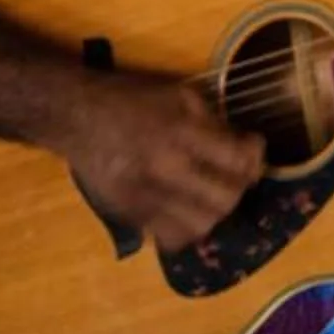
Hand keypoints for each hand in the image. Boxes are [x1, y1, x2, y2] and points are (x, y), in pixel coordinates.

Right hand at [52, 69, 264, 253]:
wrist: (77, 119)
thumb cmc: (131, 100)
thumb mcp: (179, 94)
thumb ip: (214, 122)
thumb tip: (243, 147)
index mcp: (179, 133)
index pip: (236, 160)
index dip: (255, 154)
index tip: (253, 145)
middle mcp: (164, 171)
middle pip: (225, 200)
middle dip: (241, 185)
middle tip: (238, 172)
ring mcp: (145, 199)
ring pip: (201, 227)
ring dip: (216, 211)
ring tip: (215, 193)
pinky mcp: (130, 217)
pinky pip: (172, 238)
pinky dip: (189, 228)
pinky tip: (189, 209)